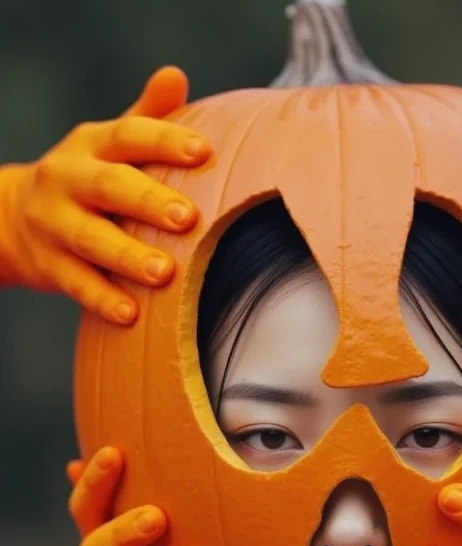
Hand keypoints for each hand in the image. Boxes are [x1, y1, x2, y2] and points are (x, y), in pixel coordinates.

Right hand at [1, 66, 210, 322]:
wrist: (13, 218)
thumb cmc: (88, 180)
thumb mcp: (110, 146)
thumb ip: (146, 117)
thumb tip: (175, 75)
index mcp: (90, 145)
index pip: (128, 135)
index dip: (164, 141)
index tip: (202, 153)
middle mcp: (67, 179)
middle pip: (108, 187)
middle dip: (147, 202)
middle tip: (187, 219)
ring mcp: (54, 224)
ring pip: (91, 239)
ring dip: (128, 256)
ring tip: (164, 273)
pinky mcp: (48, 266)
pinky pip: (76, 284)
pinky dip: (103, 299)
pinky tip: (132, 315)